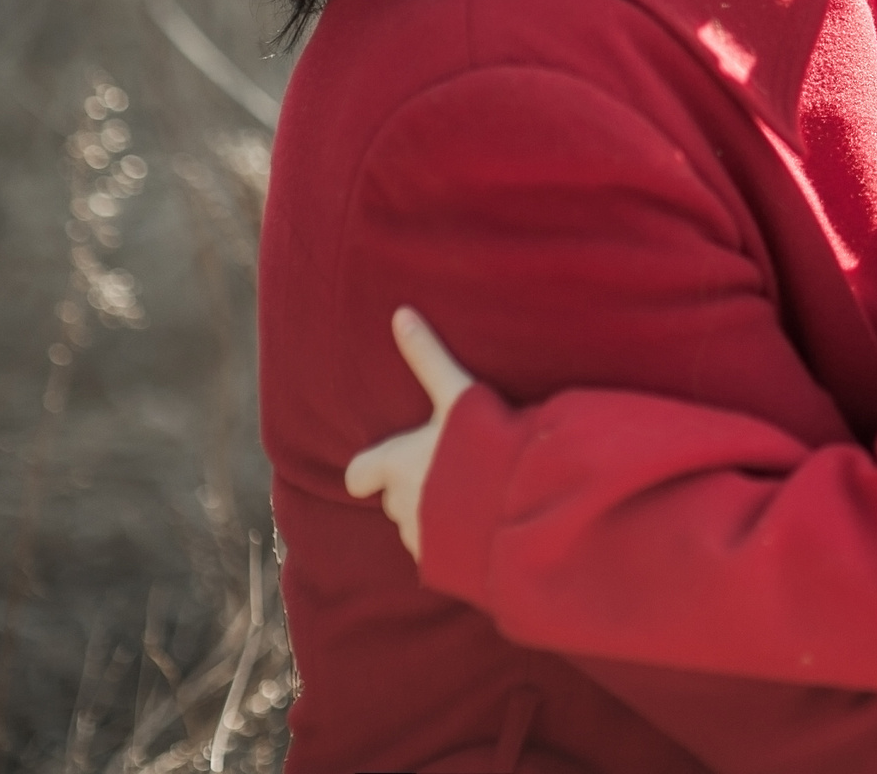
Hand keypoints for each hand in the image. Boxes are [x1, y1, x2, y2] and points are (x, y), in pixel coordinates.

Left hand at [343, 306, 475, 562]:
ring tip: (473, 498)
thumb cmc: (482, 445)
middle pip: (393, 497)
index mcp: (395, 464)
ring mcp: (419, 537)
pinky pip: (440, 552)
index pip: (359, 473)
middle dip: (415, 487)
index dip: (369, 470)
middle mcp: (399, 502)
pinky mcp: (442, 563)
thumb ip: (427, 357)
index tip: (382, 467)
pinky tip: (482, 527)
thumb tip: (400, 312)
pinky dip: (455, 542)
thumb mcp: (457, 394)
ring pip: (417, 525)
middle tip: (453, 471)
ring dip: (436, 515)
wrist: (517, 507)